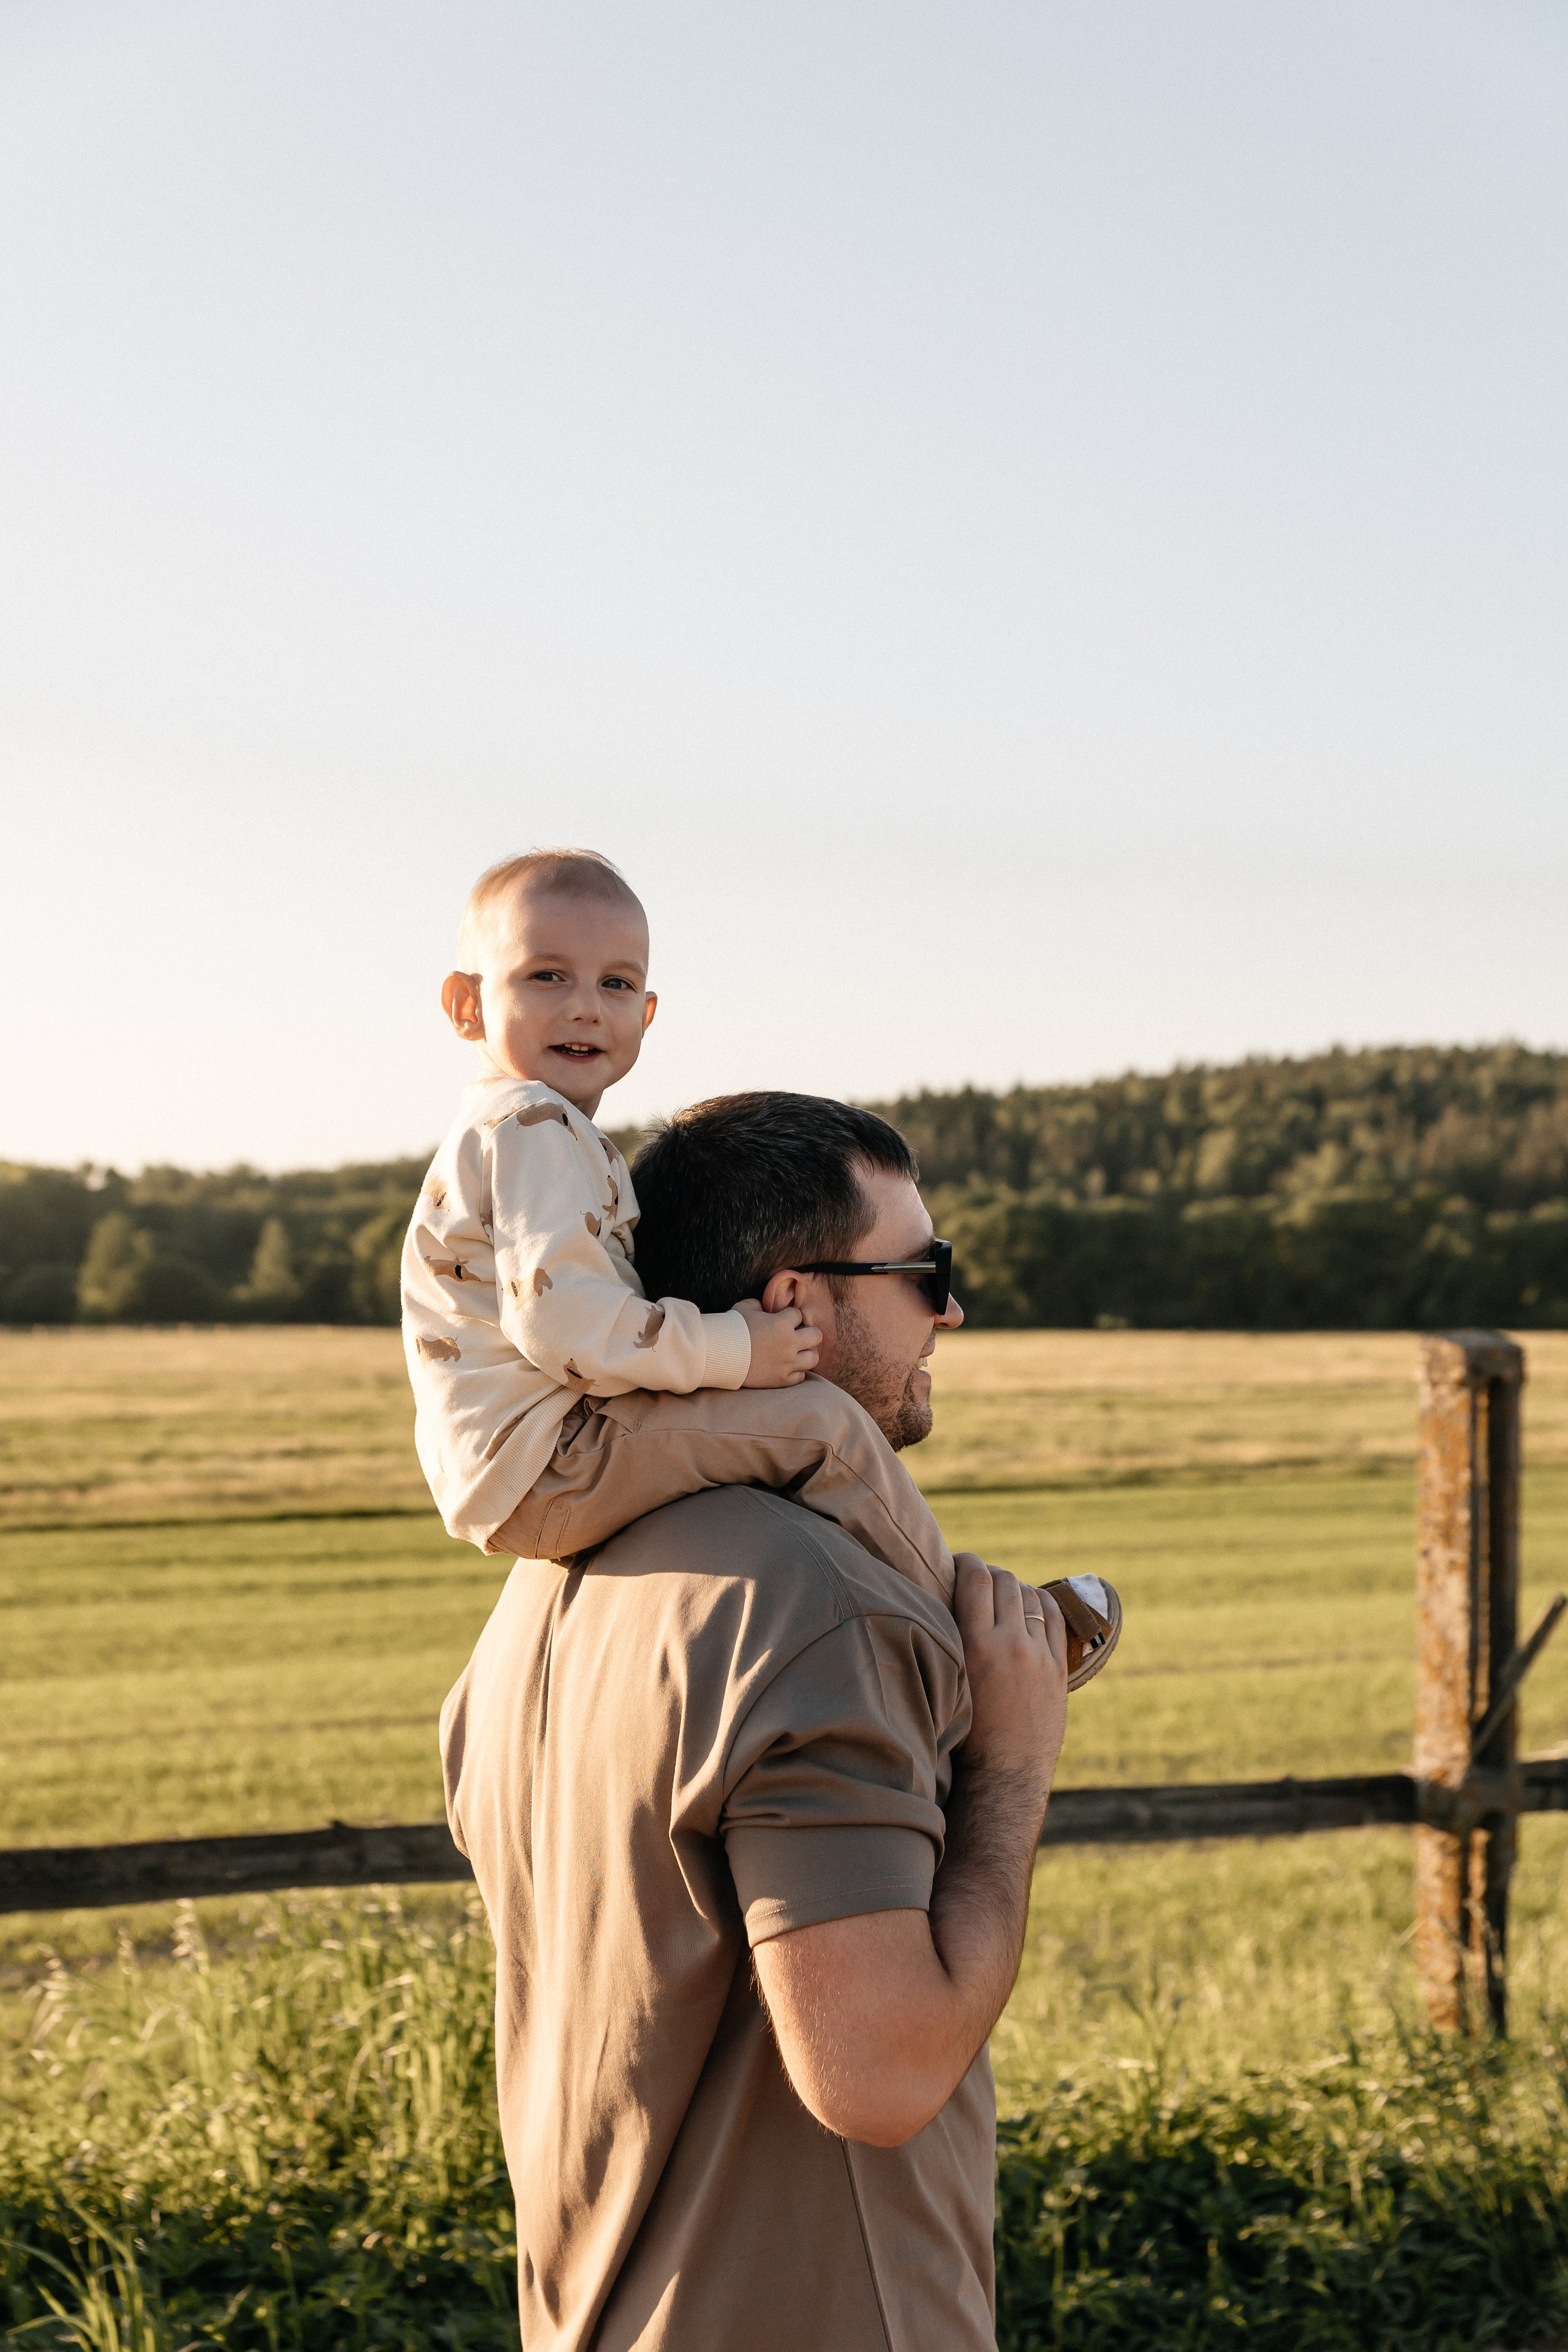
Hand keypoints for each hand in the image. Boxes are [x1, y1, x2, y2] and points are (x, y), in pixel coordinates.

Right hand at [736, 1297, 822, 1387]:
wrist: (720, 1355)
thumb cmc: (731, 1328)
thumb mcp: (744, 1307)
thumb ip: (759, 1305)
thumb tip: (764, 1307)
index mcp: (782, 1323)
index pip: (798, 1314)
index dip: (789, 1316)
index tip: (781, 1320)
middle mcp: (790, 1343)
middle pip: (816, 1335)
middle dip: (807, 1333)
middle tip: (796, 1335)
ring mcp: (787, 1363)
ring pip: (813, 1358)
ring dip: (806, 1353)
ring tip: (796, 1353)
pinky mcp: (781, 1379)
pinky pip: (800, 1376)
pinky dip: (795, 1371)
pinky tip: (786, 1367)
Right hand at [952, 1552, 1067, 1797]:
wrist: (1005, 1774)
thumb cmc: (963, 1734)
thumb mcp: (947, 1681)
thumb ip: (949, 1642)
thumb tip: (940, 1604)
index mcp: (976, 1646)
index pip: (975, 1577)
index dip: (965, 1560)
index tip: (957, 1561)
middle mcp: (1010, 1644)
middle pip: (1003, 1580)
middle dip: (988, 1571)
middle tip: (976, 1577)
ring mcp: (1038, 1654)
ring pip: (1028, 1595)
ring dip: (1013, 1586)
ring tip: (1001, 1593)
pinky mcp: (1057, 1667)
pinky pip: (1054, 1616)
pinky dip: (1040, 1600)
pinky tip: (1030, 1602)